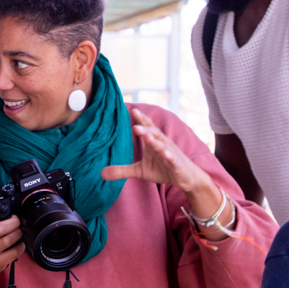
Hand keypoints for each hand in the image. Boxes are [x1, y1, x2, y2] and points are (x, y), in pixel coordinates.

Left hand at [100, 109, 231, 236]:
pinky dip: (169, 156)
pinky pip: (173, 159)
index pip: (147, 128)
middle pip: (154, 132)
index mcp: (154, 143)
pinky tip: (164, 153)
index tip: (130, 108)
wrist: (188, 179)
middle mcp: (163, 145)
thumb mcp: (140, 171)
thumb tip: (100, 173)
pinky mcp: (178, 165)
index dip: (140, 118)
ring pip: (163, 144)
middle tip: (135, 119)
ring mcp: (172, 154)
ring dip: (154, 139)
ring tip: (146, 134)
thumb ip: (122, 170)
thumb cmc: (164, 170)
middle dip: (145, 125)